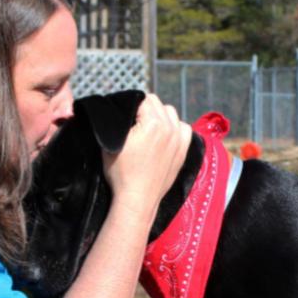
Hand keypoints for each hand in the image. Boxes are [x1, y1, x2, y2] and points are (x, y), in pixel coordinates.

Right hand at [102, 93, 190, 218]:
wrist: (137, 199)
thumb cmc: (122, 173)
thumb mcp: (113, 140)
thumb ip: (118, 119)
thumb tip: (121, 107)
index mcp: (154, 124)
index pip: (143, 98)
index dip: (131, 105)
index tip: (126, 116)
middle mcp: (170, 129)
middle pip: (158, 104)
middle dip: (145, 109)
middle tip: (134, 124)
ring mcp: (179, 140)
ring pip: (171, 113)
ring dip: (160, 116)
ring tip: (148, 128)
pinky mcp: (183, 151)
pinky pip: (184, 128)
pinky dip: (175, 128)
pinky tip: (164, 135)